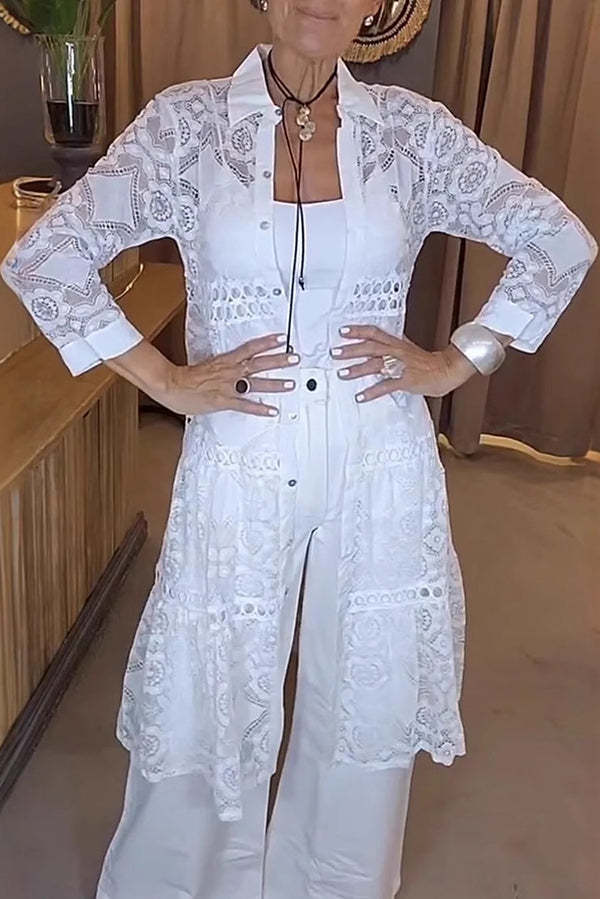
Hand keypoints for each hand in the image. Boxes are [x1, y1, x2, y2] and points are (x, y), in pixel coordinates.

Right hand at [161, 333, 299, 416]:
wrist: (172, 385)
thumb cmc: (186, 377)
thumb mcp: (208, 366)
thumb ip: (223, 366)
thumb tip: (233, 366)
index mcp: (226, 360)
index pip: (251, 348)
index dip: (267, 342)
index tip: (282, 338)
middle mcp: (230, 371)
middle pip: (259, 363)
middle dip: (279, 360)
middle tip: (295, 358)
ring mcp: (229, 386)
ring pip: (257, 383)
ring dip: (275, 384)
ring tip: (291, 384)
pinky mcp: (224, 401)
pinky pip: (246, 405)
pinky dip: (260, 409)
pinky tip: (272, 411)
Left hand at [330, 325, 477, 400]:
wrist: (447, 369)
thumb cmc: (427, 362)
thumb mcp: (408, 349)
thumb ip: (393, 347)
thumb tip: (378, 345)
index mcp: (397, 343)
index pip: (375, 333)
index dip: (358, 331)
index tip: (342, 330)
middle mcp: (397, 352)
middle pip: (370, 347)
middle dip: (351, 350)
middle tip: (335, 352)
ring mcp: (401, 366)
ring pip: (375, 365)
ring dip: (357, 369)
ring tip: (342, 374)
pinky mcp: (406, 380)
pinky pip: (386, 386)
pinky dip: (372, 391)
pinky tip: (360, 396)